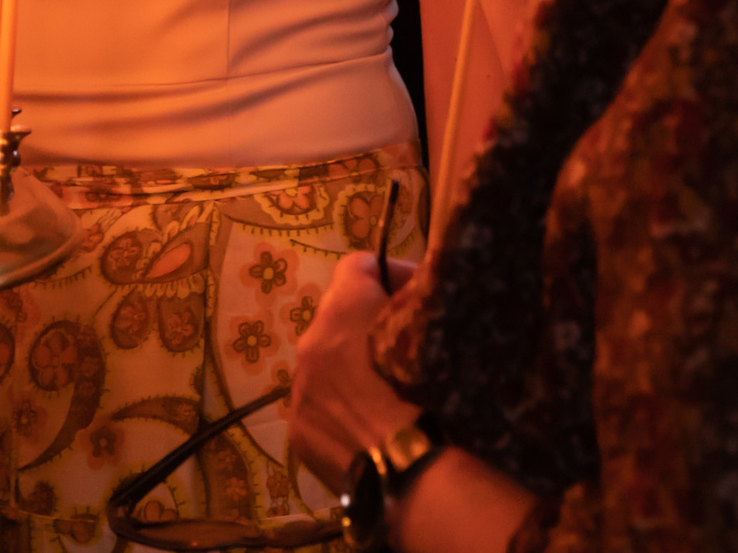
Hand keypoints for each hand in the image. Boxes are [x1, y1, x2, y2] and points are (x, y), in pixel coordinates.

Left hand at [289, 251, 420, 488]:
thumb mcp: (437, 330)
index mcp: (343, 309)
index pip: (358, 265)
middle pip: (338, 316)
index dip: (391, 273)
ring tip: (390, 392)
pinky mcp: (299, 432)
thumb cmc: (430, 392)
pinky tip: (373, 428)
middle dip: (370, 323)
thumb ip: (420, 301)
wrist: (411, 472)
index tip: (416, 294)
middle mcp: (311, 342)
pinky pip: (321, 407)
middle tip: (406, 344)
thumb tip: (422, 291)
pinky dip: (343, 410)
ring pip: (326, 364)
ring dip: (353, 368)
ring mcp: (301, 389)